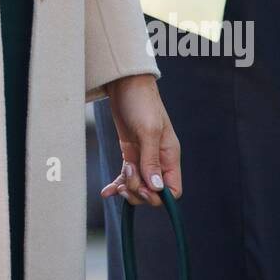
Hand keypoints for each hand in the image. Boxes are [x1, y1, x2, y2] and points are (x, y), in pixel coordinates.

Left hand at [100, 73, 181, 206]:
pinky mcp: (130, 153)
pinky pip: (125, 176)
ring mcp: (143, 157)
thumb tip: (157, 187)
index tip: (144, 188)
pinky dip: (117, 184)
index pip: (173, 189)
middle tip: (127, 178)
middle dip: (139, 191)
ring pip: (138, 185)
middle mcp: (158, 160)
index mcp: (170, 156)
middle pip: (153, 191)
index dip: (159, 196)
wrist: (125, 84)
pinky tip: (107, 191)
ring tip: (117, 182)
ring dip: (127, 187)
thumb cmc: (141, 103)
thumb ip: (151, 160)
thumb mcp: (148, 130)